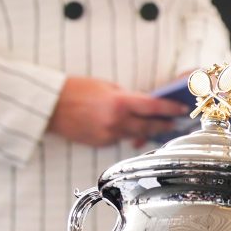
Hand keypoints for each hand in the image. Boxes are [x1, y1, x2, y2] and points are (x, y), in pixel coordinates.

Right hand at [47, 77, 187, 147]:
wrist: (49, 105)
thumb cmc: (75, 90)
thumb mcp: (106, 87)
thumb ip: (127, 97)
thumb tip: (144, 105)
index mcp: (120, 102)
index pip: (154, 107)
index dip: (171, 109)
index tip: (181, 110)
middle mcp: (117, 121)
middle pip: (150, 126)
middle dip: (164, 125)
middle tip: (174, 123)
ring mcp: (109, 134)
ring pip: (136, 135)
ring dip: (146, 131)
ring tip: (157, 128)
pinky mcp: (101, 143)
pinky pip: (119, 139)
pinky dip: (124, 134)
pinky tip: (126, 129)